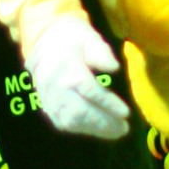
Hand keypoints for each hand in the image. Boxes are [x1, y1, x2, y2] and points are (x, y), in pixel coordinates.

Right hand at [25, 17, 130, 138]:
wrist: (43, 39)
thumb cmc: (72, 37)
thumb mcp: (89, 36)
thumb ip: (101, 52)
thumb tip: (113, 67)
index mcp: (66, 66)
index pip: (88, 90)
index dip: (107, 103)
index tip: (126, 112)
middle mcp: (54, 84)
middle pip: (79, 110)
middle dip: (103, 122)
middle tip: (124, 128)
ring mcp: (47, 96)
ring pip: (69, 120)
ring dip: (93, 129)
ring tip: (115, 131)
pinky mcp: (46, 104)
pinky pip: (61, 122)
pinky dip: (81, 129)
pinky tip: (97, 129)